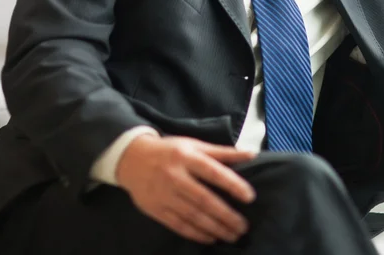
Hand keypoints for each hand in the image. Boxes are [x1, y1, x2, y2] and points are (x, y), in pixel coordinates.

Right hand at [116, 134, 256, 244]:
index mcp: (187, 157)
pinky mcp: (156, 209)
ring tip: (232, 235)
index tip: (250, 197)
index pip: (213, 172)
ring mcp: (164, 194)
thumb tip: (252, 154)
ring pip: (192, 215)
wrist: (132, 159)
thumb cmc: (171, 150)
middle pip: (204, 199)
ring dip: (214, 227)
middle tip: (243, 226)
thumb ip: (223, 152)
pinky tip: (211, 238)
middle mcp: (175, 176)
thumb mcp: (195, 145)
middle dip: (226, 215)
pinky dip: (196, 233)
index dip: (232, 184)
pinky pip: (178, 225)